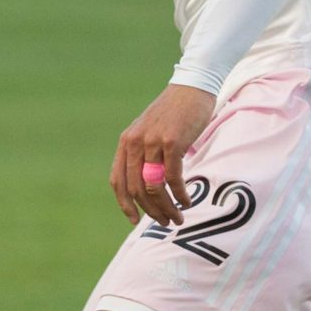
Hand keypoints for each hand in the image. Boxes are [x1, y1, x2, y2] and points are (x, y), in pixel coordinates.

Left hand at [110, 84, 217, 225]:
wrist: (192, 88)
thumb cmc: (174, 113)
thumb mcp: (149, 131)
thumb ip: (144, 154)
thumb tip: (148, 187)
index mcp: (126, 142)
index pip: (117, 181)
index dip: (125, 204)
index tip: (135, 220)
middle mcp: (135, 143)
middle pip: (136, 189)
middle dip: (151, 211)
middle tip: (165, 222)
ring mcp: (152, 142)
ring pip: (154, 187)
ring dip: (166, 207)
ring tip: (178, 217)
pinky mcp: (172, 142)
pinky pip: (172, 177)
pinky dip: (179, 194)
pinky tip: (186, 200)